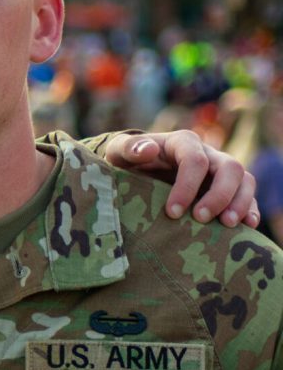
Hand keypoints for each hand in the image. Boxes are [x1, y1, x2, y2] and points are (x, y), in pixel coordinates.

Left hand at [105, 131, 258, 227]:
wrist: (134, 171)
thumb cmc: (126, 162)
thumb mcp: (118, 153)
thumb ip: (128, 149)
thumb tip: (148, 150)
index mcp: (182, 143)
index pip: (195, 160)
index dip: (187, 186)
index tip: (172, 212)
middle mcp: (207, 154)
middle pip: (229, 167)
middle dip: (219, 195)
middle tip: (201, 219)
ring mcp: (219, 170)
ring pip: (244, 180)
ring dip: (240, 203)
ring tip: (227, 225)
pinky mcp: (227, 188)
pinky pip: (248, 194)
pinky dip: (250, 209)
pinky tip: (246, 226)